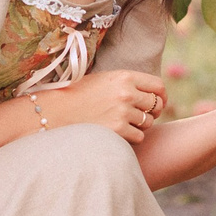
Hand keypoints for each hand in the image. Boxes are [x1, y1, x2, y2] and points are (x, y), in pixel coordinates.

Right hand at [43, 69, 167, 142]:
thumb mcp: (103, 80)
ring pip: (148, 123)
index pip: (157, 86)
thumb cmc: (77, 95)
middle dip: (152, 113)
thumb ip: (126, 84)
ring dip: (140, 126)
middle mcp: (126, 93)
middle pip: (156, 105)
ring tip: (124, 124)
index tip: (158, 102)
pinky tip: (118, 133)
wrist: (54, 111)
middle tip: (142, 117)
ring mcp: (122, 112)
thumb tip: (151, 95)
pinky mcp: (117, 130)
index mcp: (124, 77)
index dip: (161, 96)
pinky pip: (138, 136)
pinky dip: (132, 137)